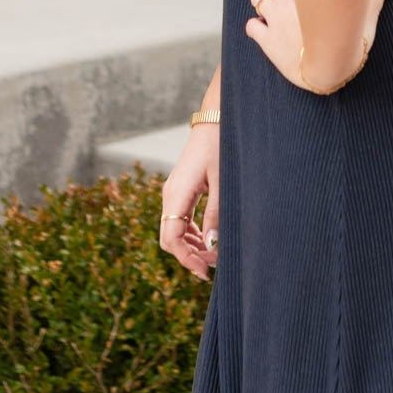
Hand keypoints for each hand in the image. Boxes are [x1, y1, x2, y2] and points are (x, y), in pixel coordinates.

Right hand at [157, 124, 219, 279]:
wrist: (217, 120)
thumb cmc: (222, 146)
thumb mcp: (223, 182)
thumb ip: (215, 214)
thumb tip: (211, 245)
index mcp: (176, 194)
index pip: (171, 238)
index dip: (186, 259)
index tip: (205, 272)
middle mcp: (170, 195)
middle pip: (169, 238)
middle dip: (189, 255)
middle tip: (214, 266)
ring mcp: (174, 192)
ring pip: (173, 230)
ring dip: (191, 246)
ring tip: (215, 254)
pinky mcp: (182, 190)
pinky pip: (180, 219)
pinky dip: (192, 233)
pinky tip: (209, 238)